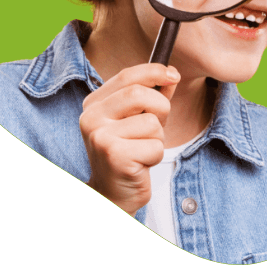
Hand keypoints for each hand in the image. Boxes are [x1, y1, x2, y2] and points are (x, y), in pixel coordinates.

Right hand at [79, 63, 179, 215]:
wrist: (111, 195)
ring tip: (142, 150)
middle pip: (140, 94)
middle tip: (157, 127)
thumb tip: (172, 74)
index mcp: (94, 104)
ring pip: (151, 123)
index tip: (174, 75)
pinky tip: (140, 164)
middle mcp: (91, 117)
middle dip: (160, 108)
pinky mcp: (114, 156)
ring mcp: (100, 136)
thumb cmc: (128, 153)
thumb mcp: (139, 120)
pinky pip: (155, 146)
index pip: (127, 76)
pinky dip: (155, 156)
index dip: (154, 71)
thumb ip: (153, 96)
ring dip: (157, 138)